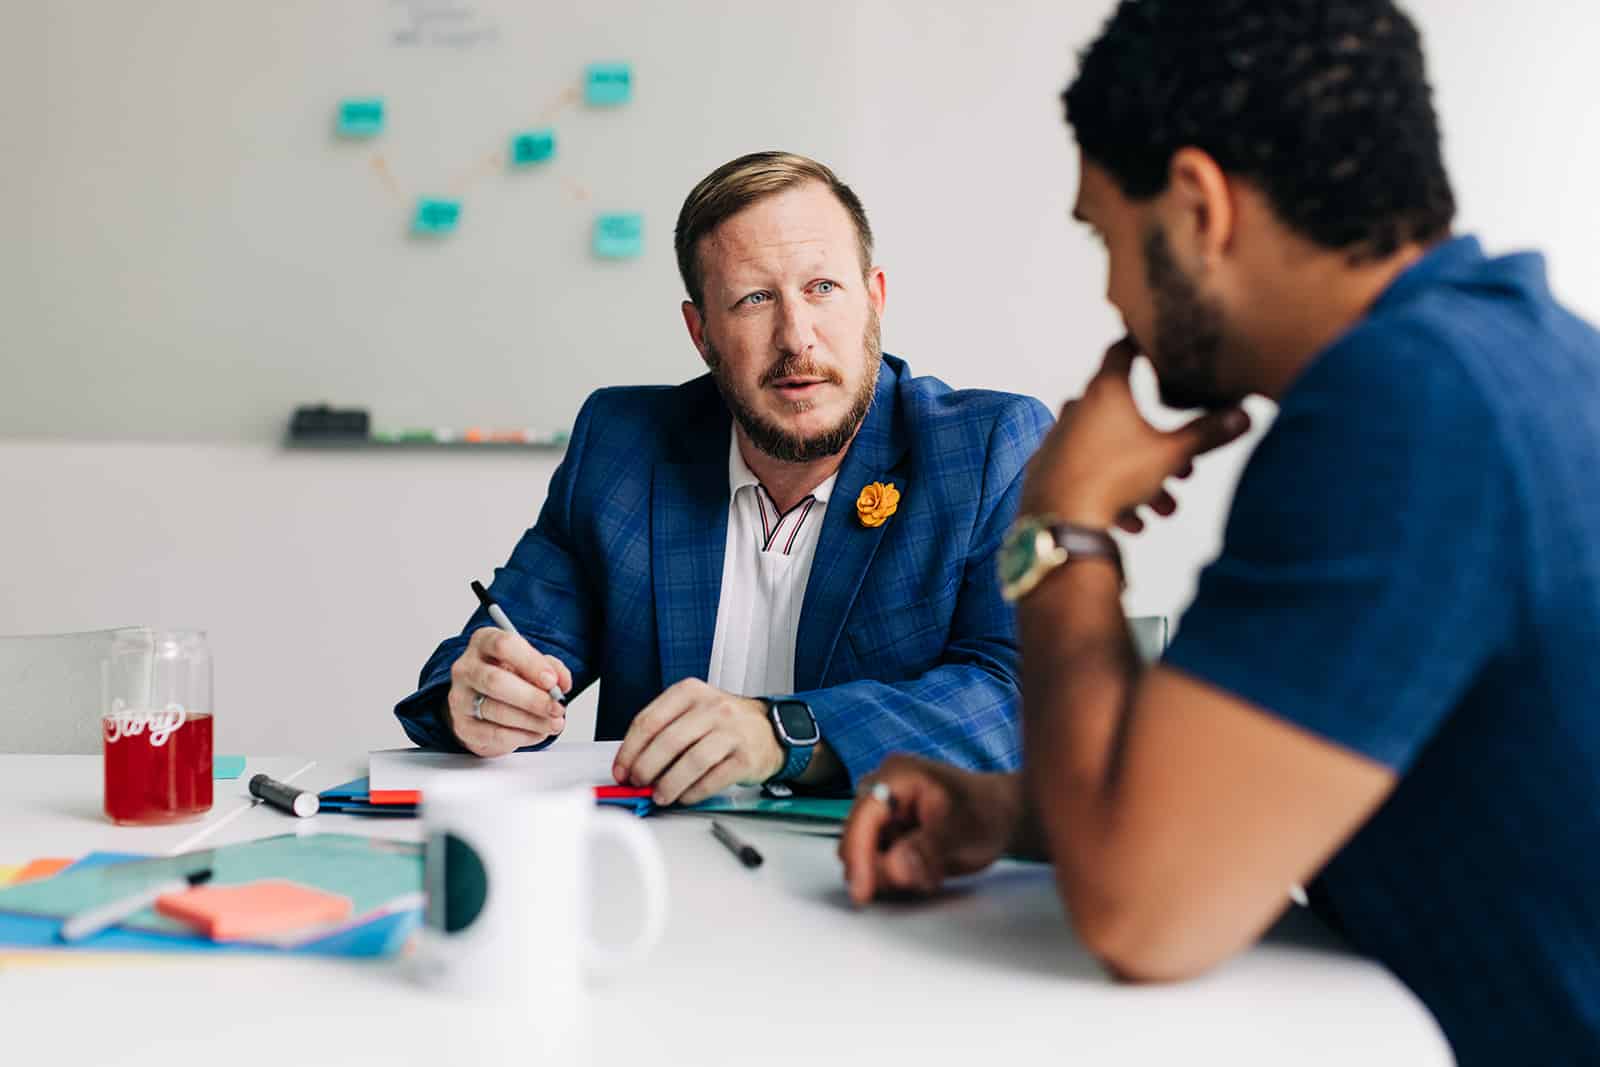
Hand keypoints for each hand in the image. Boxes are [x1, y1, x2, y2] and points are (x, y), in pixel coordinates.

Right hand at [446, 627, 572, 757]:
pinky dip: (522, 736)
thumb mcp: (532, 664)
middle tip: (556, 707)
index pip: (504, 646)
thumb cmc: (510, 677)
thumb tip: (562, 682)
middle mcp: (466, 668)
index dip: (531, 664)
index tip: (552, 681)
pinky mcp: (463, 727)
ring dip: (532, 720)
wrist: (483, 705)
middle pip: (496, 681)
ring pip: (497, 711)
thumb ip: (551, 668)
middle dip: (532, 698)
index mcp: (484, 641)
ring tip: (554, 723)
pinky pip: (494, 734)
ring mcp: (461, 698)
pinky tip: (538, 732)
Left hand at [611, 679, 783, 804]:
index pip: (649, 720)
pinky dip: (693, 792)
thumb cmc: (724, 723)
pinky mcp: (746, 757)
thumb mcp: (693, 712)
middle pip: (668, 741)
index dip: (629, 750)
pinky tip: (684, 796)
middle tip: (638, 784)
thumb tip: (632, 765)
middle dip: (645, 769)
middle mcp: (712, 708)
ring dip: (669, 784)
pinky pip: (712, 779)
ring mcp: (732, 731)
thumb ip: (663, 731)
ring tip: (660, 796)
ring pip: (691, 762)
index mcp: (690, 692)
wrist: (770, 731)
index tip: (621, 770)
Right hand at [838, 755, 1025, 905]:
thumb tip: (893, 868)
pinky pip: (876, 862)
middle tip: (921, 876)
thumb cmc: (987, 812)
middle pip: (856, 837)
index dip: (858, 853)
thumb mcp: (962, 831)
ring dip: (892, 873)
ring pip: (864, 855)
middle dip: (880, 866)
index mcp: (897, 775)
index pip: (864, 815)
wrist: (1001, 815)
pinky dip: (898, 874)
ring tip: (932, 870)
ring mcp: (883, 811)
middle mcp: (882, 789)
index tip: (862, 890)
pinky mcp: (886, 831)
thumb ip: (926, 849)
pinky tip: (926, 869)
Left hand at [1021, 337, 1250, 530]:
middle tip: (1183, 471)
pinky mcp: (1047, 470)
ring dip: (1141, 480)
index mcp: (1105, 392)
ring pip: (1111, 453)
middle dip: (1159, 445)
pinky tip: (1131, 522)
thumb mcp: (1170, 455)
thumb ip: (1208, 434)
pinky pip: (1088, 475)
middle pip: (1126, 415)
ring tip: (1162, 509)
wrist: (1060, 523)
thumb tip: (1244, 415)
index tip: (1152, 345)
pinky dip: (1111, 494)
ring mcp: (1059, 439)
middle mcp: (1077, 409)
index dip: (1141, 345)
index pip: (1122, 351)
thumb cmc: (1112, 479)